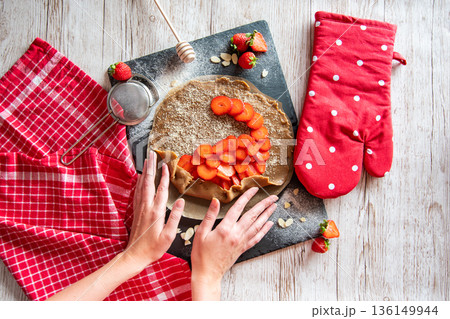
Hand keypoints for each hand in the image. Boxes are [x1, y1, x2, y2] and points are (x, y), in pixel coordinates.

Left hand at [124, 151, 183, 270]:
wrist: (135, 255)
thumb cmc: (153, 248)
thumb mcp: (168, 235)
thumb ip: (175, 217)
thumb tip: (181, 201)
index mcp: (156, 212)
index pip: (161, 190)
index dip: (163, 177)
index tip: (166, 165)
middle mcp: (146, 207)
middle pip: (148, 183)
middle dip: (151, 168)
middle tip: (152, 155)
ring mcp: (140, 208)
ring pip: (141, 186)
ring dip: (144, 173)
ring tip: (146, 162)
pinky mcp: (136, 212)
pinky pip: (137, 193)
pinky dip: (139, 183)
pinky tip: (140, 179)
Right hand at [191, 187, 276, 299]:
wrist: (208, 274)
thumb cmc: (201, 254)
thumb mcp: (201, 233)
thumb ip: (210, 216)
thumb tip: (215, 201)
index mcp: (225, 229)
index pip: (238, 208)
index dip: (247, 197)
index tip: (254, 189)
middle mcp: (236, 234)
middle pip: (253, 216)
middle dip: (264, 204)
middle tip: (273, 197)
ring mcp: (241, 242)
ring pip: (257, 225)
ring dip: (267, 215)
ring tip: (274, 206)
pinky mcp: (243, 249)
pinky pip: (256, 238)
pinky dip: (264, 230)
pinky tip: (269, 224)